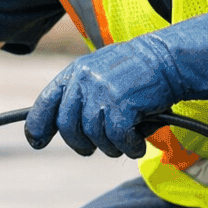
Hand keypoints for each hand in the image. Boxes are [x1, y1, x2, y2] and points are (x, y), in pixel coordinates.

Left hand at [26, 11, 207, 157]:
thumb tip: (65, 124)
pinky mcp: (122, 105)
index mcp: (76, 71)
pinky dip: (128, 147)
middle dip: (80, 143)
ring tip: (125, 142)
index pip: (46, 102)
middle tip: (91, 149)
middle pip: (68, 127)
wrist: (171, 58)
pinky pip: (118, 139)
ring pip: (94, 136)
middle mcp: (85, 81)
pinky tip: (137, 144)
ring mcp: (102, 93)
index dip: (37, 126)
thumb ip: (82, 93)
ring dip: (110, 146)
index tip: (37, 141)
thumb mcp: (103, 72)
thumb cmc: (140, 70)